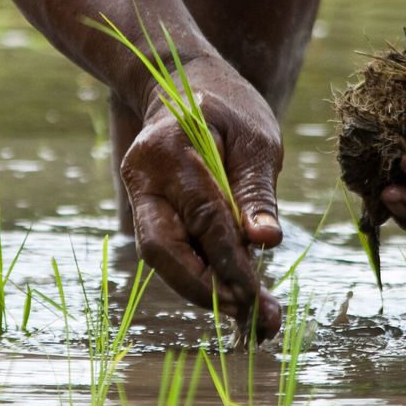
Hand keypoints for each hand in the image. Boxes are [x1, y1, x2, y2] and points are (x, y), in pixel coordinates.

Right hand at [120, 56, 283, 339]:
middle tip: (254, 320)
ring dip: (206, 291)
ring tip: (254, 317)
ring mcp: (139, 195)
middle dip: (207, 291)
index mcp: (170, 150)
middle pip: (163, 250)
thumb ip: (257, 192)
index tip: (259, 299)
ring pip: (163, 257)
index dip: (230, 263)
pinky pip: (171, 250)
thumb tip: (266, 243)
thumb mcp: (256, 140)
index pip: (203, 217)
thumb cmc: (229, 109)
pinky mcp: (147, 210)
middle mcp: (144, 177)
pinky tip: (238, 293)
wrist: (183, 85)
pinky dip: (202, 274)